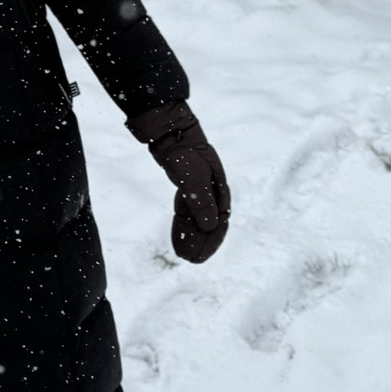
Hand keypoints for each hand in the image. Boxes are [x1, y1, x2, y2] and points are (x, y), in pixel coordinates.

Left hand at [127, 103, 229, 263]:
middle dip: (202, 243)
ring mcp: (201, 189)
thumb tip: (210, 227)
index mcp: (219, 190)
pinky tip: (180, 234)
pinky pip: (190, 210)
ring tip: (184, 254)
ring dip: (193, 236)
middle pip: (211, 223)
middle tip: (191, 261)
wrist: (171, 130)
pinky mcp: (188, 186)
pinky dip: (185, 223)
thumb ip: (201, 201)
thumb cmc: (184, 151)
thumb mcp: (192, 177)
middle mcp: (213, 191)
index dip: (211, 242)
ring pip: (200, 218)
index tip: (199, 258)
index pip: (219, 223)